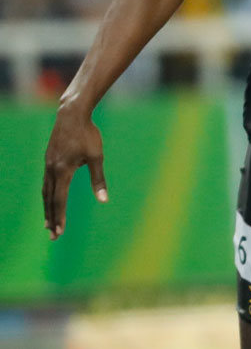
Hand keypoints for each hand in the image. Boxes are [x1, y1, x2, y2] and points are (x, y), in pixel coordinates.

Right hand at [43, 107, 108, 239]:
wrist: (71, 115)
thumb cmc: (88, 135)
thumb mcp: (97, 156)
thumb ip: (98, 179)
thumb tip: (104, 200)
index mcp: (63, 171)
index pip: (60, 200)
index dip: (60, 217)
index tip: (60, 232)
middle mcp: (52, 170)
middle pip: (50, 200)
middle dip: (51, 219)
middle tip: (53, 236)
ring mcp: (48, 164)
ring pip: (45, 192)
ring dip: (47, 209)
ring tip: (48, 224)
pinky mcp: (48, 159)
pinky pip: (46, 183)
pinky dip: (47, 196)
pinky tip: (50, 202)